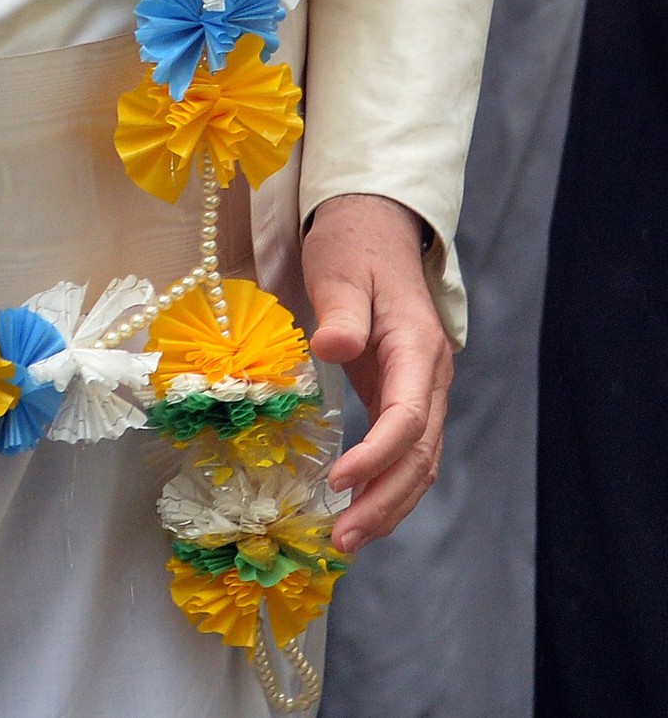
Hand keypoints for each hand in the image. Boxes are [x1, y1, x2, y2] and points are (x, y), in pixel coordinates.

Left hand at [302, 192, 451, 554]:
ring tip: (348, 538)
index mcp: (417, 346)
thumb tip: (333, 346)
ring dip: (388, 502)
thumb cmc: (353, 246)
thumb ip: (341, 311)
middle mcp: (431, 375)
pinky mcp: (404, 392)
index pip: (409, 417)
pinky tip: (359, 506)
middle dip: (385, 500)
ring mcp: (423, 387)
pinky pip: (405, 449)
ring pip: (419, 460)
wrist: (373, 226)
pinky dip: (386, 482)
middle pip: (421, 454)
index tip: (338, 482)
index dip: (377, 456)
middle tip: (344, 538)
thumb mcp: (338, 269)